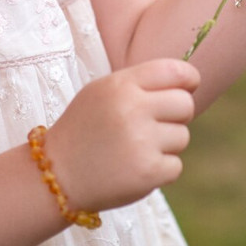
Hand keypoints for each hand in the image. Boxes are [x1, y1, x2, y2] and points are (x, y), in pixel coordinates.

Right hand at [44, 59, 199, 213]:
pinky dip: (160, 170)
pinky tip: (134, 168)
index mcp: (121, 85)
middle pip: (185, 105)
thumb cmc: (85, 129)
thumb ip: (141, 83)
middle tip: (154, 126)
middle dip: (177, 116)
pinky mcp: (148, 172)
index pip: (176, 71)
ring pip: (183, 137)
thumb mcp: (103, 92)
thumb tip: (189, 84)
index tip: (188, 88)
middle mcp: (132, 109)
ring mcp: (141, 142)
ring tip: (135, 149)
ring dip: (166, 145)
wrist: (56, 174)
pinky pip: (176, 166)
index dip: (189, 80)